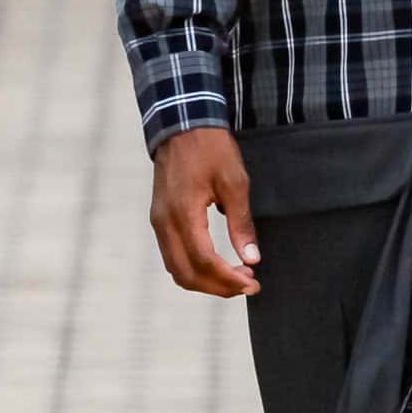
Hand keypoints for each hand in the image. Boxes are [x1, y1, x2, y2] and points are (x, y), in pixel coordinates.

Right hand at [150, 127, 259, 297]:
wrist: (182, 125)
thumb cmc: (211, 149)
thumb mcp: (235, 183)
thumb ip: (241, 223)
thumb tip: (251, 258)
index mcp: (183, 213)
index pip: (203, 261)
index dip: (228, 279)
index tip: (252, 284)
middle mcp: (164, 222)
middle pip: (186, 274)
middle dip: (217, 287)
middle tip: (247, 284)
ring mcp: (158, 221)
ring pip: (176, 269)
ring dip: (205, 280)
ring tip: (235, 276)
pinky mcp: (159, 219)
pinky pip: (172, 256)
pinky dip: (194, 268)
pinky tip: (217, 263)